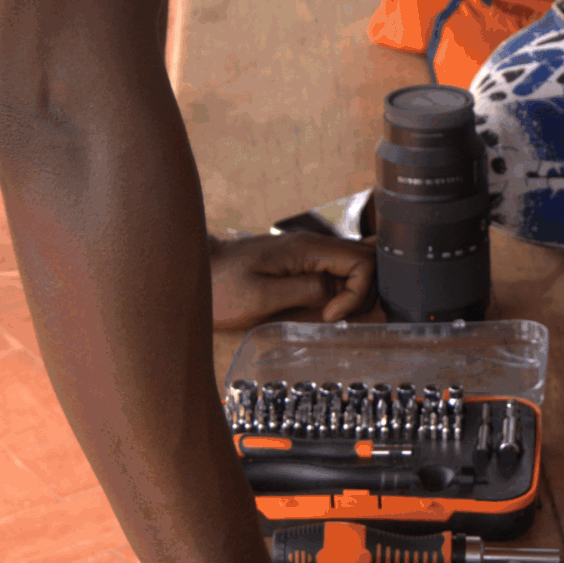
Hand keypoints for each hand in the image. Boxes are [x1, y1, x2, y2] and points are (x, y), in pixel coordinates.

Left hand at [210, 230, 373, 329]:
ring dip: (357, 292)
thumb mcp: (260, 296)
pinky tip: (336, 302)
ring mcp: (310, 251)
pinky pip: (339, 269)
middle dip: (364, 294)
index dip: (358, 294)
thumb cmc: (221, 287)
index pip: (363, 262)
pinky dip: (347, 285)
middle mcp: (314, 244)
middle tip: (335, 318)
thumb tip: (338, 293)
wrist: (195, 270)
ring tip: (333, 314)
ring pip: (357, 265)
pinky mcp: (303, 261)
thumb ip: (305, 290)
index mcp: (307, 249)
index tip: (330, 317)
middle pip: (368, 262)